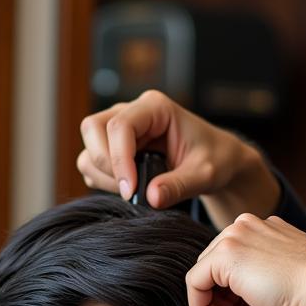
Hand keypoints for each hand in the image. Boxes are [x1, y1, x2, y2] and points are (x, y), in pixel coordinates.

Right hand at [77, 90, 279, 227]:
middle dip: (105, 164)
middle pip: (92, 128)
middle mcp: (132, 112)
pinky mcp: (113, 147)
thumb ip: (179, 185)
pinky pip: (93, 164)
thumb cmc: (214, 158)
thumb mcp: (205, 174)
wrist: (216, 160)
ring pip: (89, 148)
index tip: (130, 191)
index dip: (118, 159)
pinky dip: (103, 181)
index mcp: (155, 107)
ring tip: (134, 191)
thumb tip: (151, 198)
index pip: (120, 126)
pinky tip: (131, 188)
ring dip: (103, 175)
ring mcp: (119, 129)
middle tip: (130, 191)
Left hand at [186, 214, 305, 305]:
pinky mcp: (226, 253)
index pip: (230, 267)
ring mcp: (236, 235)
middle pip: (213, 271)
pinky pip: (194, 284)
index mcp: (263, 230)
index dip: (232, 300)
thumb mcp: (277, 289)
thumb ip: (250, 293)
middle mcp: (246, 226)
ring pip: (203, 277)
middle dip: (223, 305)